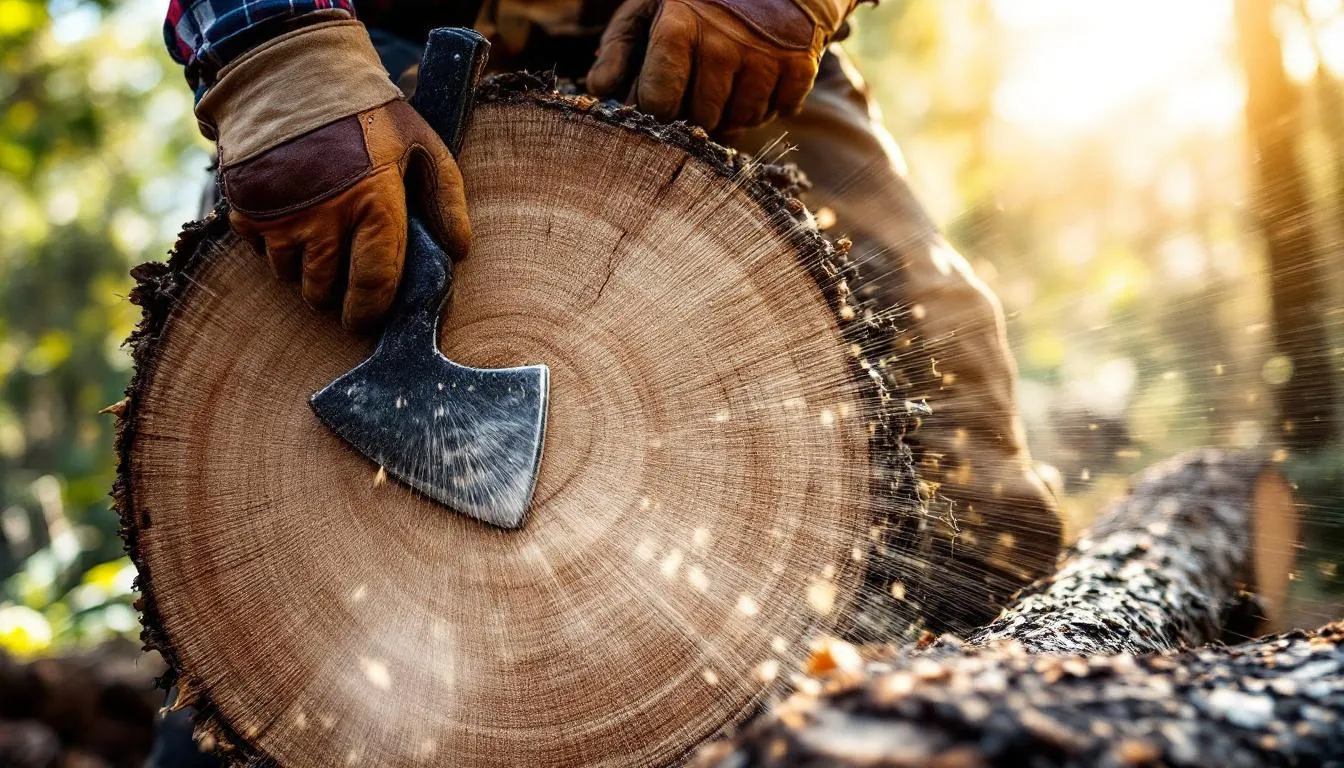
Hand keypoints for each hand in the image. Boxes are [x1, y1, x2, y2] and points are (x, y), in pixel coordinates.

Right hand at [196, 20, 469, 330]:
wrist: (293, 73)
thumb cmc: (369, 113)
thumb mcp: (423, 145)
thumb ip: (447, 199)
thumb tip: (458, 251)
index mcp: (374, 204)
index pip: (373, 286)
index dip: (370, 313)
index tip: (367, 319)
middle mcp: (324, 218)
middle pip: (324, 292)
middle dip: (336, 295)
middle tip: (345, 275)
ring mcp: (280, 216)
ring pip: (290, 276)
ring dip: (305, 269)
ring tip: (321, 238)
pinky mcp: (246, 209)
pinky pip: (259, 251)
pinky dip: (275, 245)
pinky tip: (293, 217)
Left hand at [587, 0, 853, 132]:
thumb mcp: (649, 8)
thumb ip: (618, 49)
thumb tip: (598, 91)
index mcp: (678, 29)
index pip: (659, 104)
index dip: (657, 110)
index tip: (661, 100)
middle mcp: (722, 46)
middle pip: (700, 119)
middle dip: (695, 113)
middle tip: (698, 88)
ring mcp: (764, 58)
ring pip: (740, 121)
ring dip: (732, 112)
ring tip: (728, 80)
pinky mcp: (798, 67)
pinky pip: (776, 113)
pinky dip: (766, 104)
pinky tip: (758, 77)